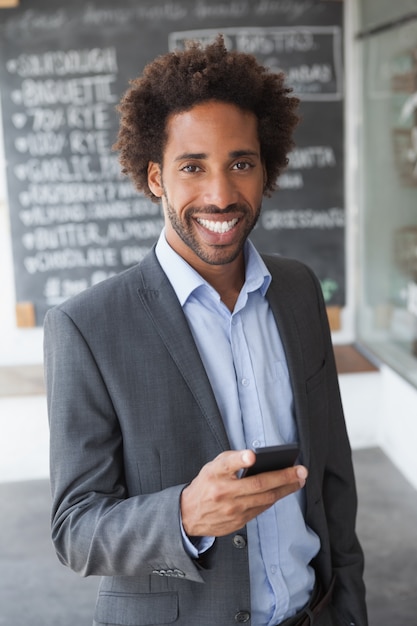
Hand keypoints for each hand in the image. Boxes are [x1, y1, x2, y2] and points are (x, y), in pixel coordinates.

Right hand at [180, 449, 307, 537]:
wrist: (189, 515)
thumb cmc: (206, 485)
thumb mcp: (212, 466)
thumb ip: (232, 460)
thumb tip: (256, 458)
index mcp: (215, 474)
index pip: (227, 464)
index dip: (240, 460)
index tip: (252, 456)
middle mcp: (223, 492)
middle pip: (259, 484)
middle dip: (284, 477)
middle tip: (301, 471)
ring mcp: (232, 509)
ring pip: (265, 498)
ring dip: (286, 489)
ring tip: (299, 481)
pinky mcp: (238, 522)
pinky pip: (261, 509)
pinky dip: (274, 499)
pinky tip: (284, 491)